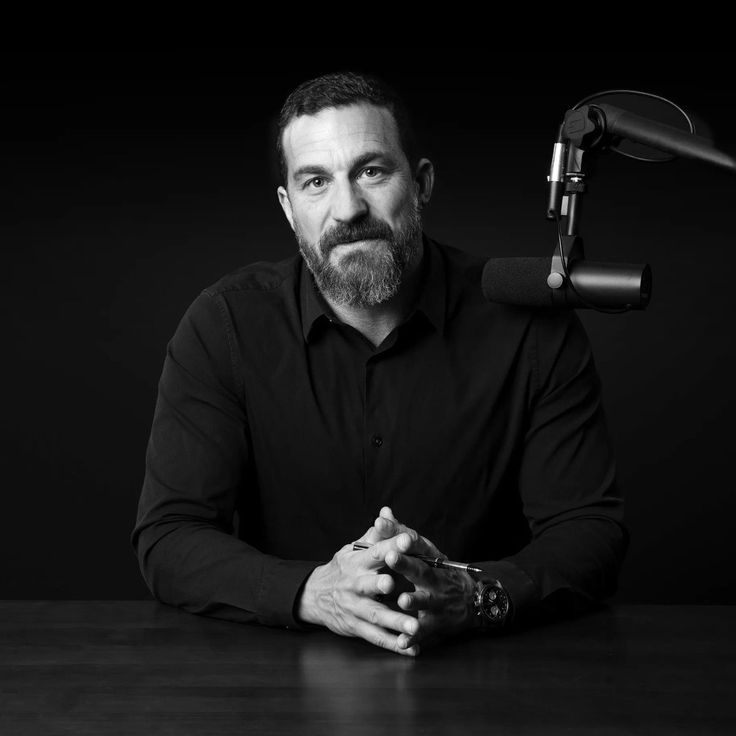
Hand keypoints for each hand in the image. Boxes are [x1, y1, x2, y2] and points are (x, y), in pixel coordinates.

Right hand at [296, 528, 421, 656]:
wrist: (315, 594)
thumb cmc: (344, 567)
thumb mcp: (355, 548)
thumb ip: (376, 533)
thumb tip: (387, 511)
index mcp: (357, 561)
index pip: (375, 550)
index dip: (391, 545)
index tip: (408, 539)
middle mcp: (354, 584)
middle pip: (368, 584)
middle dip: (380, 584)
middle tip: (394, 584)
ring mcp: (355, 607)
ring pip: (375, 615)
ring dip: (395, 621)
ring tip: (415, 627)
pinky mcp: (356, 627)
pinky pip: (376, 636)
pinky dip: (394, 644)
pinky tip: (412, 649)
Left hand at [374, 508, 476, 650]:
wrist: (472, 600)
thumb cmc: (438, 571)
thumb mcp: (423, 551)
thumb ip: (400, 533)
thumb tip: (383, 512)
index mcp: (428, 559)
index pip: (413, 542)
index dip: (398, 533)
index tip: (380, 523)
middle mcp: (434, 578)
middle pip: (420, 568)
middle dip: (405, 563)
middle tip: (390, 556)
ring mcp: (437, 601)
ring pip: (424, 601)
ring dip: (414, 601)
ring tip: (403, 600)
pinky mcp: (437, 624)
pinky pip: (424, 632)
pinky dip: (413, 638)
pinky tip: (402, 642)